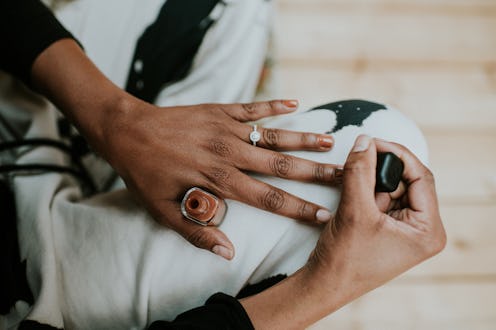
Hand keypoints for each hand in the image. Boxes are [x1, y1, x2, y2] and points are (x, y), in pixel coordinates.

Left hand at [101, 98, 340, 259]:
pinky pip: (252, 107)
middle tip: (344, 176)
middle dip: (316, 174)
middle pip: (281, 166)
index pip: (269, 199)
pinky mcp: (220, 110)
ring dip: (303, 140)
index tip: (325, 215)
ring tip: (331, 143)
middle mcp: (229, 153)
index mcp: (219, 181)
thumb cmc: (144, 173)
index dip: (299, 209)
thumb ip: (198, 233)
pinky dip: (274, 105)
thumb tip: (229, 253)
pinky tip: (296, 104)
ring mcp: (226, 129)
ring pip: (273, 136)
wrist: (126, 130)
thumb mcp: (163, 211)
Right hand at [308, 135, 445, 300]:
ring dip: (370, 180)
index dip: (397, 154)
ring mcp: (405, 229)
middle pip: (407, 181)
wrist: (325, 285)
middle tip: (359, 158)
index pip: (421, 178)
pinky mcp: (389, 228)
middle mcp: (422, 229)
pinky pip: (381, 198)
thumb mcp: (354, 211)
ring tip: (352, 186)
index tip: (373, 141)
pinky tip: (352, 196)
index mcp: (428, 230)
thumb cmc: (344, 260)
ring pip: (391, 187)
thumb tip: (364, 141)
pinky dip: (366, 190)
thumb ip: (360, 172)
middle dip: (381, 170)